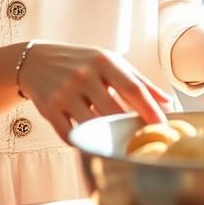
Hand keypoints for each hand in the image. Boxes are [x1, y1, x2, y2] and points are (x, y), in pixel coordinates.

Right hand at [18, 41, 172, 139]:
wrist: (35, 61)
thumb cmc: (80, 62)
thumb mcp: (109, 63)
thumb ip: (139, 81)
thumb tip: (168, 103)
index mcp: (103, 61)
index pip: (133, 89)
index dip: (151, 110)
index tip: (165, 127)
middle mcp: (83, 75)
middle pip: (115, 111)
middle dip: (130, 129)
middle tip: (144, 142)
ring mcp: (64, 92)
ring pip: (93, 126)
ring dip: (107, 137)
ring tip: (118, 143)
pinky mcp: (49, 108)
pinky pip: (71, 134)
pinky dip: (84, 141)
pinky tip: (92, 140)